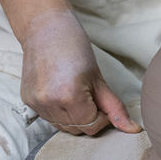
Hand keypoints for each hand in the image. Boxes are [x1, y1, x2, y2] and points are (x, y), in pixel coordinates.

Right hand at [20, 9, 141, 134]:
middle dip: (89, 117)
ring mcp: (36, 103)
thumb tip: (133, 129)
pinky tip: (62, 94)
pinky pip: (50, 119)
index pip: (92, 125)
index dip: (102, 117)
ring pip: (63, 127)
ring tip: (76, 93)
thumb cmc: (75, 49)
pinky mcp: (27, 101)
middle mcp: (49, 103)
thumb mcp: (98, 79)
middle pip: (78, 129)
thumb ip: (115, 107)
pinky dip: (60, 113)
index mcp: (69, 96)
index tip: (102, 102)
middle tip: (90, 95)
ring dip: (74, 117)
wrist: (46, 30)